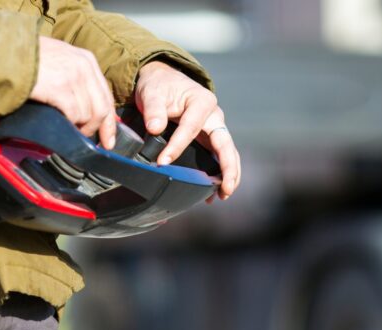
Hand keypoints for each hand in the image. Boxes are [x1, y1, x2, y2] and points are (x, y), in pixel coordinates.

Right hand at [30, 37, 116, 148]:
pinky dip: (69, 125)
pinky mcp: (61, 88)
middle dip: (99, 130)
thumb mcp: (59, 59)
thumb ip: (75, 77)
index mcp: (86, 59)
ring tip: (68, 130)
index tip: (109, 139)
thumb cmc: (26, 57)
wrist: (3, 51)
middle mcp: (84, 66)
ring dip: (79, 128)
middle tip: (91, 144)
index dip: (109, 121)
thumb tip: (84, 106)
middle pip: (102, 108)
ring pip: (88, 115)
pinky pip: (74, 115)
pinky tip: (60, 125)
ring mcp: (73, 76)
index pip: (106, 95)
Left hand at [135, 61, 240, 199]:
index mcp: (202, 101)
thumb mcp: (152, 93)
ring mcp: (215, 128)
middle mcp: (214, 116)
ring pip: (228, 153)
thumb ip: (153, 110)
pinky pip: (220, 157)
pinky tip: (215, 192)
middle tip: (225, 190)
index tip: (162, 162)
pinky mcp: (211, 139)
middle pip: (225, 144)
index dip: (178, 146)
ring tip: (222, 196)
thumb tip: (154, 128)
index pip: (192, 127)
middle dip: (227, 168)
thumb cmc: (159, 87)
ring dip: (229, 175)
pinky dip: (221, 174)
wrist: (164, 82)